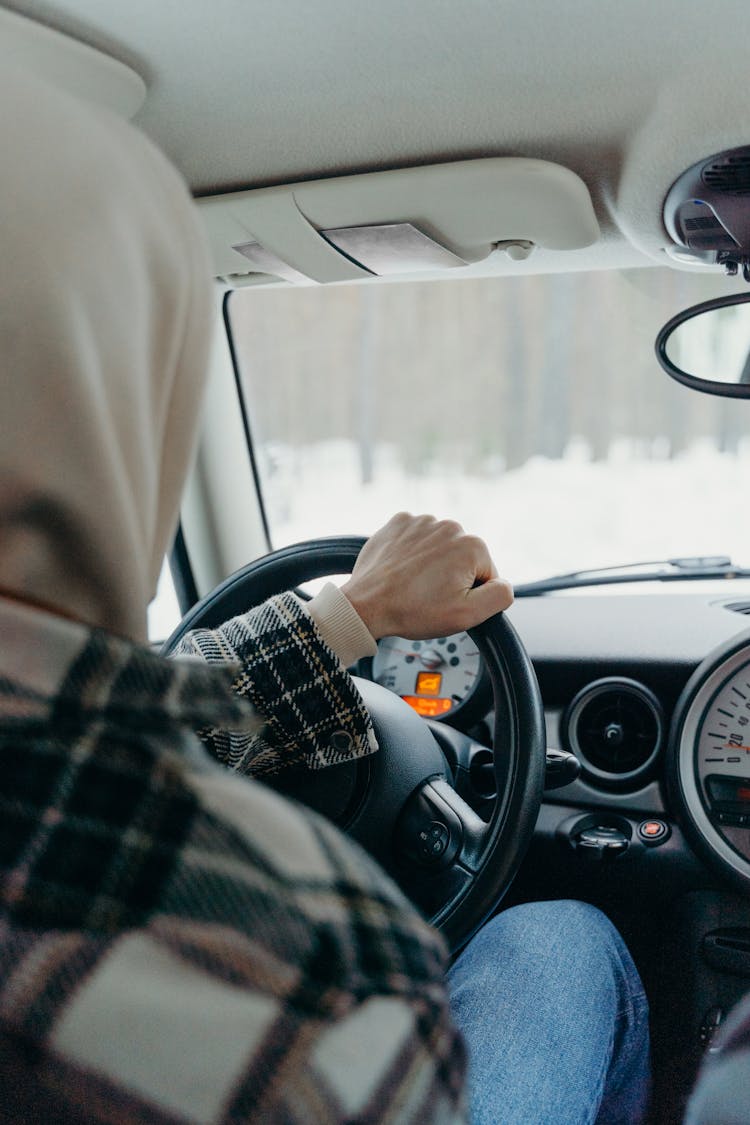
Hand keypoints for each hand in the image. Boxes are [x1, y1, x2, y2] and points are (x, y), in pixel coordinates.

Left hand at [340, 512, 512, 639]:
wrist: (366, 605)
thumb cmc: (414, 611)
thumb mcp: (467, 615)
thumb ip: (499, 596)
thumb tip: (504, 584)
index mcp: (472, 546)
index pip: (486, 574)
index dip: (470, 593)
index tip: (447, 600)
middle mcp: (449, 526)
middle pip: (463, 558)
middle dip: (452, 576)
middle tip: (429, 595)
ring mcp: (422, 521)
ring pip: (440, 547)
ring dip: (432, 564)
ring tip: (414, 583)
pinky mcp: (399, 522)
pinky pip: (416, 537)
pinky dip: (412, 552)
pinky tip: (403, 569)